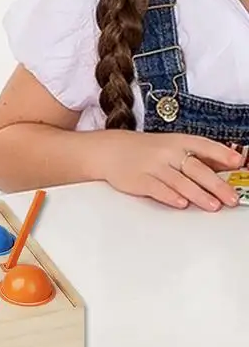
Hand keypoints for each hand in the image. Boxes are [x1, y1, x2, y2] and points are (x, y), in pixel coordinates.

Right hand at [99, 130, 243, 211]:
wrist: (110, 150)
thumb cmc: (145, 150)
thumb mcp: (171, 146)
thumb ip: (197, 157)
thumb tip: (227, 169)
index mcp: (178, 141)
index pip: (204, 146)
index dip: (222, 154)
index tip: (238, 162)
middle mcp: (166, 152)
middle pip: (195, 168)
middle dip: (216, 184)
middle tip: (231, 198)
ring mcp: (152, 166)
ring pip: (179, 181)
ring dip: (198, 194)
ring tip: (213, 205)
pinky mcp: (138, 180)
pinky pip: (157, 189)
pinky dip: (170, 196)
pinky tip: (181, 203)